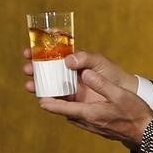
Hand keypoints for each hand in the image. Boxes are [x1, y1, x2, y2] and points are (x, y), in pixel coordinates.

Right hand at [22, 49, 137, 97]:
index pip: (52, 54)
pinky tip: (41, 98)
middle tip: (27, 68)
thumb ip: (84, 58)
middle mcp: (68, 74)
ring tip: (30, 85)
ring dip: (37, 84)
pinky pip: (57, 99)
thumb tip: (67, 60)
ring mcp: (69, 87)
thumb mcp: (99, 62)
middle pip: (46, 70)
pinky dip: (47, 99)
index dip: (39, 52)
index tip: (28, 51)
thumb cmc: (112, 74)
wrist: (125, 94)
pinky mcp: (72, 101)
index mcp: (73, 61)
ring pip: (48, 85)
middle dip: (34, 68)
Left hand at [38, 68, 152, 148]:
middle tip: (39, 86)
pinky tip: (72, 94)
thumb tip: (84, 74)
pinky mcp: (95, 124)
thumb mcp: (120, 95)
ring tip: (51, 87)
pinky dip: (70, 104)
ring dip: (60, 101)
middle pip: (63, 109)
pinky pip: (77, 113)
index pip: (63, 108)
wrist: (146, 132)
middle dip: (50, 98)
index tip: (37, 95)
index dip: (49, 101)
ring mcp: (90, 124)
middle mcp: (86, 121)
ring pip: (69, 111)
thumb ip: (102, 84)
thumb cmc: (135, 113)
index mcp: (90, 114)